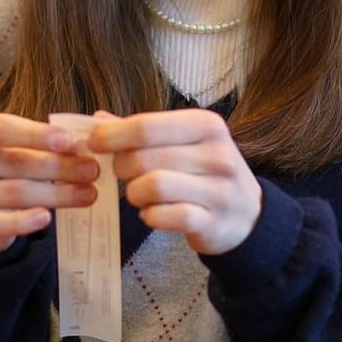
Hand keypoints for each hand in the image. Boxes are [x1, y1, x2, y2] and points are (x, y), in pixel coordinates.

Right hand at [0, 111, 98, 254]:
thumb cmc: (4, 166)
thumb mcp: (19, 145)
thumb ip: (47, 142)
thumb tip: (83, 146)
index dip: (35, 134)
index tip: (68, 141)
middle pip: (11, 162)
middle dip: (57, 166)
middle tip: (90, 170)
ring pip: (11, 193)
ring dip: (55, 194)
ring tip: (87, 194)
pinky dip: (23, 221)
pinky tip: (47, 217)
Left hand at [88, 109, 261, 256]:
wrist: (247, 214)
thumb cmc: (206, 172)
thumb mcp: (185, 141)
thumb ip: (144, 130)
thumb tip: (98, 119)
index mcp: (207, 125)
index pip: (146, 126)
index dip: (112, 135)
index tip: (94, 143)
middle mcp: (217, 154)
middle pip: (143, 158)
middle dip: (122, 167)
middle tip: (124, 173)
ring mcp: (219, 190)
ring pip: (151, 187)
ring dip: (134, 193)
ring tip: (139, 193)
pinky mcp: (212, 222)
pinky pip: (163, 217)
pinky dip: (150, 216)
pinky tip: (153, 213)